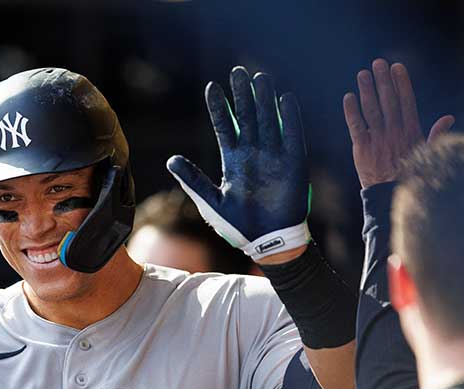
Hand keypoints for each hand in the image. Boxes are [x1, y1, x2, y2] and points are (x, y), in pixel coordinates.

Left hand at [167, 66, 309, 263]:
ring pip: (268, 121)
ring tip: (260, 77)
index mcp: (234, 160)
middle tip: (238, 72)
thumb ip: (192, 179)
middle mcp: (254, 154)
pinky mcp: (293, 163)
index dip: (219, 107)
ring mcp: (274, 156)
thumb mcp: (211, 201)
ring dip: (264, 100)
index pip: (225, 127)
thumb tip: (170, 161)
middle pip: (248, 117)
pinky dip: (290, 118)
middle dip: (242, 95)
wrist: (267, 241)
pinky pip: (292, 135)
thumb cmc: (238, 225)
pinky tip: (285, 98)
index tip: (213, 87)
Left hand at [343, 59, 453, 188]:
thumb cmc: (408, 175)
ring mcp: (377, 140)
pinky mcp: (361, 149)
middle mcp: (394, 133)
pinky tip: (348, 97)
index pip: (406, 102)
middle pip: (388, 101)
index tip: (397, 67)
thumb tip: (448, 118)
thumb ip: (435, 135)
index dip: (402, 83)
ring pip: (372, 110)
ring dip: (367, 90)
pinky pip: (356, 126)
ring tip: (363, 74)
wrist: (390, 196)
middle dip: (383, 81)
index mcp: (410, 132)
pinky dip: (351, 112)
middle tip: (378, 63)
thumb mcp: (425, 155)